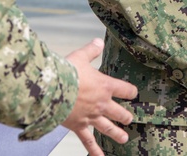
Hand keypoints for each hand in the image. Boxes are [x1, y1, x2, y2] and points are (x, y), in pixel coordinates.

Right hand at [62, 39, 137, 155]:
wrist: (52, 88)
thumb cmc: (66, 71)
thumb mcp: (80, 56)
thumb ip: (91, 50)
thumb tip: (98, 41)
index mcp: (105, 86)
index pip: (126, 90)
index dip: (131, 92)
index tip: (134, 93)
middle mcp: (102, 103)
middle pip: (120, 112)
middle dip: (126, 116)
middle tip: (129, 118)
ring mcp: (91, 117)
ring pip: (108, 128)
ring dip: (117, 134)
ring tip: (124, 138)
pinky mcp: (79, 126)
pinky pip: (89, 141)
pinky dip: (95, 151)